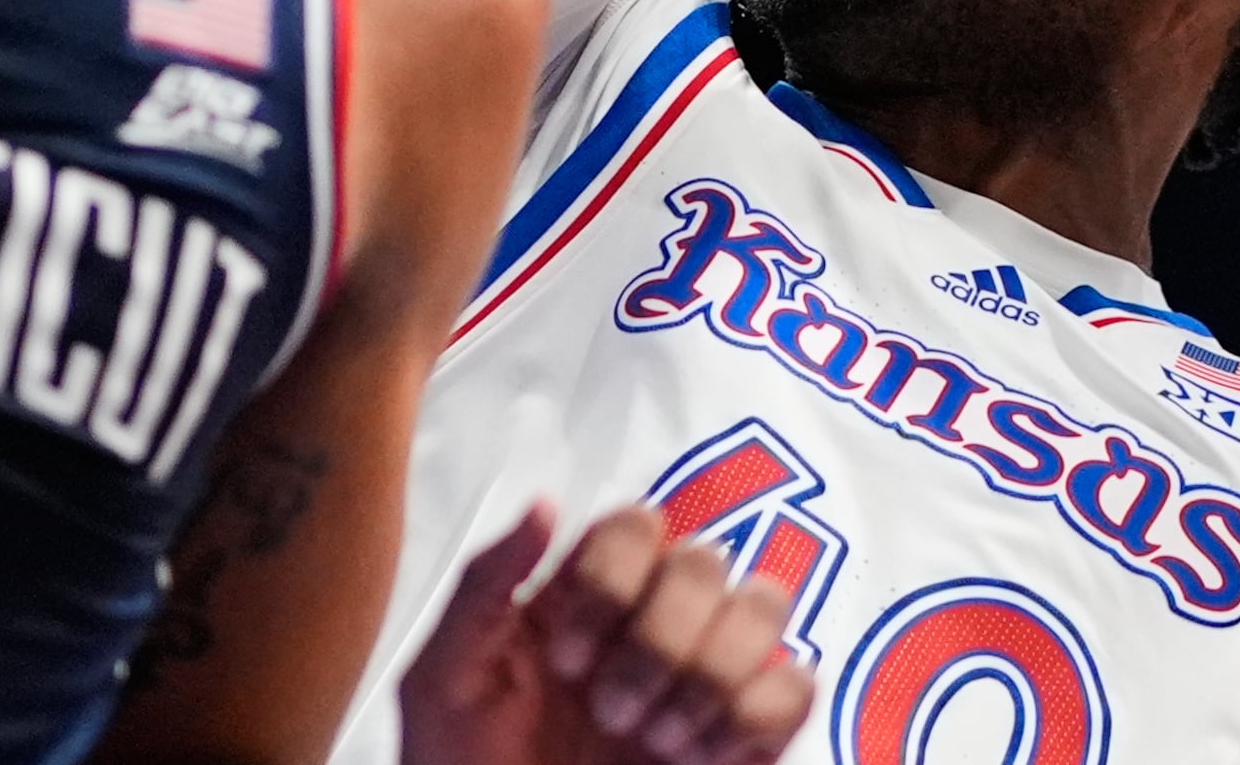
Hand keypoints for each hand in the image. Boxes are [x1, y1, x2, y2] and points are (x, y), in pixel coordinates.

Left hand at [401, 501, 814, 764]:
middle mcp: (652, 620)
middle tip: (610, 714)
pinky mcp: (746, 738)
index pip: (637, 523)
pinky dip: (752, 717)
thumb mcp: (443, 678)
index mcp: (582, 594)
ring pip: (766, 605)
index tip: (565, 661)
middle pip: (707, 560)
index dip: (612, 582)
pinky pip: (797, 686)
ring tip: (656, 743)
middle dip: (659, 642)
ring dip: (709, 676)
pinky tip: (697, 759)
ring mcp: (705, 677)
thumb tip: (548, 501)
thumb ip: (484, 584)